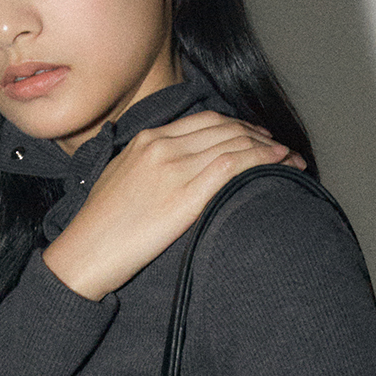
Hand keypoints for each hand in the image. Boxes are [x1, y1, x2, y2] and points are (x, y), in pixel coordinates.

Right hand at [42, 110, 305, 301]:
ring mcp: (175, 168)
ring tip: (290, 160)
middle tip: (280, 149)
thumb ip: (144, 165)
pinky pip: (234, 165)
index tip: (255, 138)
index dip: (237, 126)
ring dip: (270, 149)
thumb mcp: (119, 180)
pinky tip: (281, 165)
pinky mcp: (186, 194)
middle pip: (225, 128)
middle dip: (259, 136)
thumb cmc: (99, 228)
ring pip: (236, 143)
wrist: (85, 253)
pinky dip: (263, 161)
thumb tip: (165, 171)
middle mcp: (163, 146)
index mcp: (146, 140)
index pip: (204, 121)